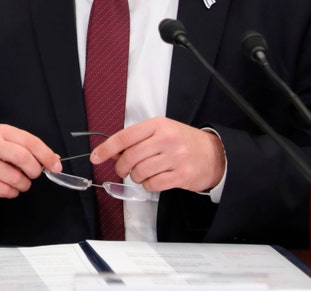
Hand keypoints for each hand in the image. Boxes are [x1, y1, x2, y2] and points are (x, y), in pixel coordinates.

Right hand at [0, 124, 60, 199]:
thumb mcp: (12, 146)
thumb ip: (32, 151)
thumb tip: (54, 160)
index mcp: (2, 131)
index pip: (30, 141)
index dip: (46, 155)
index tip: (56, 167)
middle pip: (23, 158)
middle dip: (34, 171)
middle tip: (33, 174)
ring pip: (15, 178)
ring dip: (23, 184)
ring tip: (18, 181)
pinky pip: (4, 190)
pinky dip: (11, 192)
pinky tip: (6, 186)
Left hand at [90, 117, 224, 192]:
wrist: (215, 154)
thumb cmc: (183, 142)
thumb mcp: (160, 132)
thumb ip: (137, 140)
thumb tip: (111, 152)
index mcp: (158, 125)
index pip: (124, 137)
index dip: (106, 149)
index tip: (95, 156)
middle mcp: (166, 139)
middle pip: (130, 157)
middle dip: (121, 167)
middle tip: (123, 170)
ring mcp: (175, 158)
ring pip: (140, 172)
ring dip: (136, 177)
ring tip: (143, 174)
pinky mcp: (182, 175)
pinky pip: (153, 184)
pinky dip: (148, 185)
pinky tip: (154, 180)